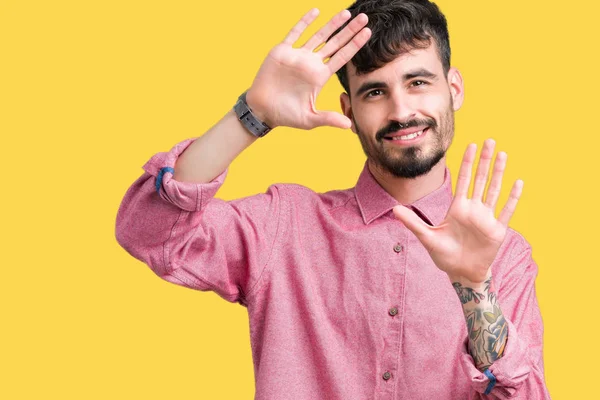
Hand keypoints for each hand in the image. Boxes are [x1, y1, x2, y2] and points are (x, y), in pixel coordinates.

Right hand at [246, 8, 370, 129]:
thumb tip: (349, 126)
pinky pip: (295, 33)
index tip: (368, 33)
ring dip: (332, 24)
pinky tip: (316, 12)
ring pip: (318, 36)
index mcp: (320, 77)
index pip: (342, 57)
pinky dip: (305, 22)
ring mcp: (298, 56)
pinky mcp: (282, 52)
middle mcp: (311, 63)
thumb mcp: (310, 119)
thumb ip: (329, 119)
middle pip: (335, 43)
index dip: (355, 45)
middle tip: (364, 18)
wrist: (262, 110)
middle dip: (349, 31)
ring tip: (347, 13)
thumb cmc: (285, 116)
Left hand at [392, 139, 523, 283]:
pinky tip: (518, 182)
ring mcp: (486, 218)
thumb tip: (394, 208)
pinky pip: (506, 211)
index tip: (470, 145)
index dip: (467, 163)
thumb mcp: (426, 237)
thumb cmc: (444, 255)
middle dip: (484, 160)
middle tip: (489, 140)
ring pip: (494, 190)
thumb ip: (412, 222)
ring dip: (498, 173)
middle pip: (480, 179)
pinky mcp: (497, 230)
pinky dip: (512, 198)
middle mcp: (473, 209)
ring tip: (502, 154)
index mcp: (458, 208)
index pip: (463, 180)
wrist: (461, 272)